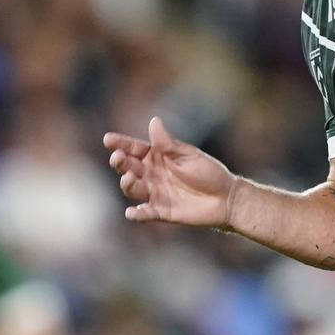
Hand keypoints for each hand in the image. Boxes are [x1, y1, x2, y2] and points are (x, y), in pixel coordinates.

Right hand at [103, 117, 238, 226]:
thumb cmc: (208, 172)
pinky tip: (132, 212)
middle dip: (120, 162)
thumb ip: (168, 143)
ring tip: (130, 177)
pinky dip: (136, 214)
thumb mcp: (188, 155)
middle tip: (118, 157)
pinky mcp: (161, 211)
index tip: (108, 139)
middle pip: (128, 167)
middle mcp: (152, 174)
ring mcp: (155, 193)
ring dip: (127, 184)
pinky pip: (144, 213)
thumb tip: (153, 120)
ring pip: (132, 189)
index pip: (135, 149)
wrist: (226, 198)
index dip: (120, 144)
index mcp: (158, 156)